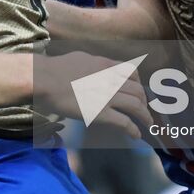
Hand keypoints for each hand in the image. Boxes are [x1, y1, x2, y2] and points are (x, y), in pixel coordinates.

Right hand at [34, 50, 152, 139]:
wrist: (45, 79)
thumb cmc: (55, 68)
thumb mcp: (81, 58)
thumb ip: (93, 64)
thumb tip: (96, 67)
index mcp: (105, 64)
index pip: (132, 72)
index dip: (139, 83)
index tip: (140, 91)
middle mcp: (110, 79)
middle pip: (137, 90)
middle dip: (145, 101)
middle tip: (146, 110)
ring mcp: (107, 96)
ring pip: (136, 105)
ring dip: (145, 116)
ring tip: (148, 124)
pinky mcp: (100, 113)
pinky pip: (124, 122)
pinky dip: (133, 129)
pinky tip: (136, 135)